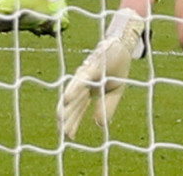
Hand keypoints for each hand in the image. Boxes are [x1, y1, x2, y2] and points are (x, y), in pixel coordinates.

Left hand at [58, 8, 143, 139]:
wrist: (123, 45)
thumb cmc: (116, 66)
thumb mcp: (115, 91)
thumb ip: (107, 106)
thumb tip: (99, 125)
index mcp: (89, 89)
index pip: (79, 108)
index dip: (73, 121)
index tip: (69, 136)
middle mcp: (83, 83)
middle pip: (73, 103)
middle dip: (68, 118)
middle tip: (63, 134)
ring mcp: (85, 74)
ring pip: (74, 93)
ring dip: (67, 106)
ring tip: (60, 119)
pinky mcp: (91, 66)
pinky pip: (81, 79)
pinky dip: (74, 89)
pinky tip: (68, 99)